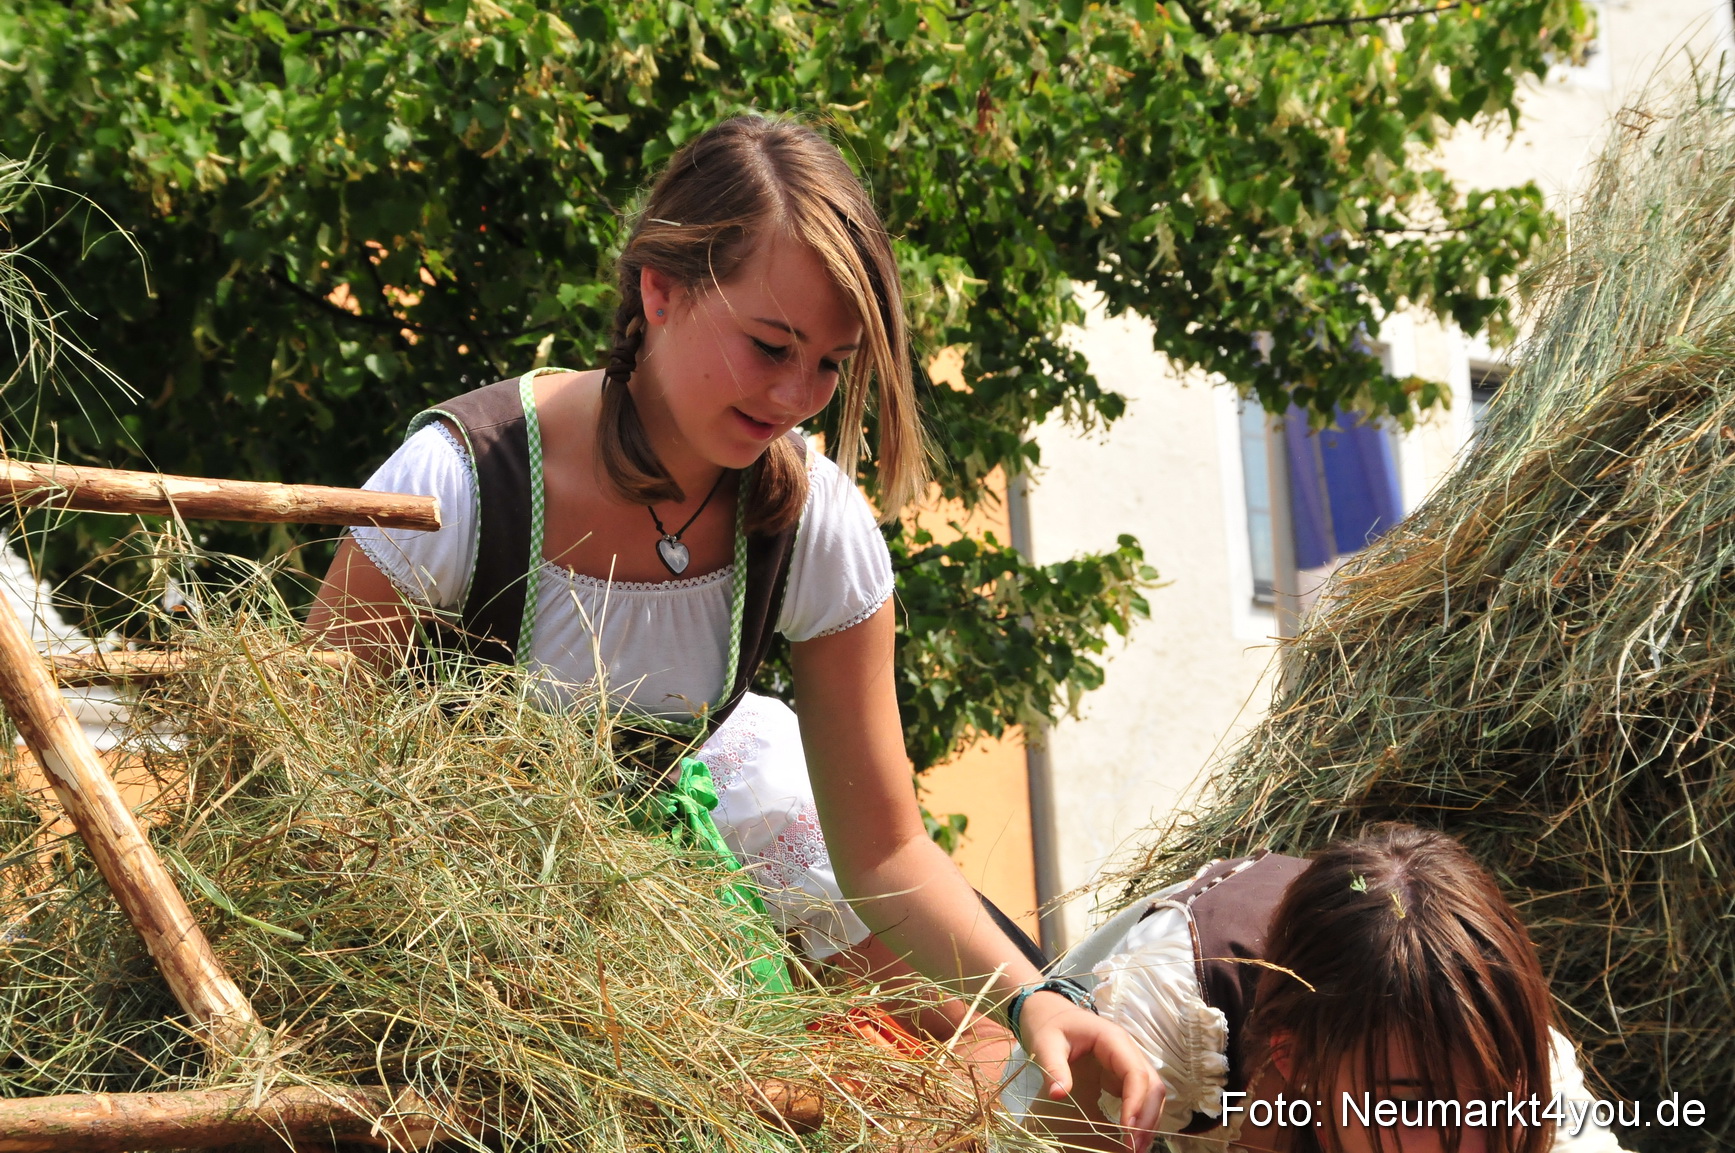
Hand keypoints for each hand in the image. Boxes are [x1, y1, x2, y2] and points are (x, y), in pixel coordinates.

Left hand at [1021, 991, 1164, 1152]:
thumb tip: (1059, 1095)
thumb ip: (1053, 1067)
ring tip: (1136, 1148)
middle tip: (1134, 1148)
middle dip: (1147, 1118)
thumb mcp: (1045, 1043)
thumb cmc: (1048, 1024)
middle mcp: (1127, 1050)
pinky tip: (1131, 1135)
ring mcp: (1126, 1062)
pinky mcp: (1120, 1074)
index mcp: (1113, 1039)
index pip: (1136, 1073)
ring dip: (1148, 1120)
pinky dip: (1140, 1115)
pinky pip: (1139, 1095)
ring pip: (1151, 1092)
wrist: (1047, 1011)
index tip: (1126, 1128)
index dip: (1136, 1102)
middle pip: (1152, 1085)